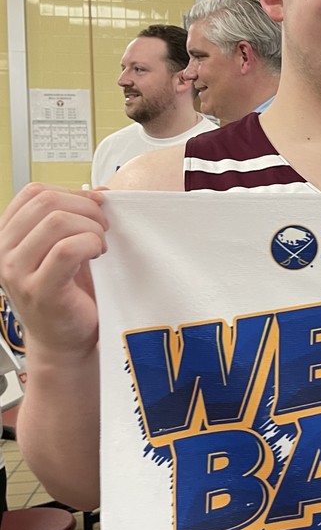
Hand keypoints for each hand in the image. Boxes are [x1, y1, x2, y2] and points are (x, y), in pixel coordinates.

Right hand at [0, 183, 106, 361]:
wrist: (67, 338)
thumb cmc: (69, 292)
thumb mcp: (66, 246)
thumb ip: (76, 217)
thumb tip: (101, 191)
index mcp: (7, 235)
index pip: (34, 192)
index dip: (72, 192)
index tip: (96, 205)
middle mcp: (4, 251)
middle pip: (47, 202)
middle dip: (86, 208)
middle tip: (102, 228)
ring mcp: (17, 271)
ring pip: (57, 221)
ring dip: (91, 227)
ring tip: (100, 245)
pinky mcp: (40, 289)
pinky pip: (67, 249)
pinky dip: (91, 244)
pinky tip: (97, 255)